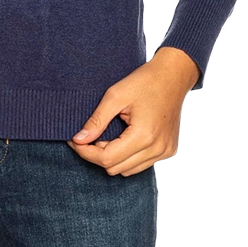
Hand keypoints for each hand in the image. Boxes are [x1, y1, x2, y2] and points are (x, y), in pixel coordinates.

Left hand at [67, 47, 199, 175]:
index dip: (86, 152)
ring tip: (107, 136)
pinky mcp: (168, 150)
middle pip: (116, 168)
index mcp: (144, 136)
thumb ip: (96, 121)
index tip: (74, 140)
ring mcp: (165, 151)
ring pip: (128, 170)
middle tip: (89, 135)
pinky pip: (142, 164)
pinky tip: (124, 138)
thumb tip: (78, 139)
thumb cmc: (144, 81)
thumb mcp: (115, 96)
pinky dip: (128, 157)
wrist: (173, 75)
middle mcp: (157, 149)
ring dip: (113, 157)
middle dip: (97, 154)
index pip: (107, 159)